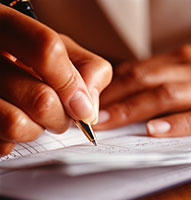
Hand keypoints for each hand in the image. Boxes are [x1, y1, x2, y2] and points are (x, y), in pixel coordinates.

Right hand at [0, 4, 111, 154]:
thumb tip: (87, 109)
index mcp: (10, 27)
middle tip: (60, 112)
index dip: (70, 83)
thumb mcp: (69, 54)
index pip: (46, 51)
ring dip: (39, 128)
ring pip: (17, 124)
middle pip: (41, 99)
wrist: (7, 69)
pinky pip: (2, 144)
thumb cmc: (41, 61)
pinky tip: (18, 119)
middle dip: (62, 116)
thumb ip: (90, 71)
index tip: (82, 105)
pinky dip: (19, 139)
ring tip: (36, 117)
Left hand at [95, 44, 190, 136]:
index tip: (90, 100)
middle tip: (90, 112)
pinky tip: (152, 129)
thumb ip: (151, 79)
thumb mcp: (177, 75)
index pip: (135, 71)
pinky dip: (172, 124)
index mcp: (175, 61)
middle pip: (142, 80)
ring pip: (162, 94)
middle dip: (113, 97)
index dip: (109, 87)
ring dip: (131, 109)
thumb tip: (115, 92)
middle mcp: (186, 68)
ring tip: (108, 120)